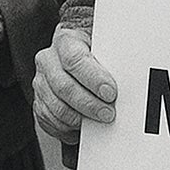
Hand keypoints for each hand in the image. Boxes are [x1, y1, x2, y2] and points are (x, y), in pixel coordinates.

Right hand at [33, 24, 117, 140]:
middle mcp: (48, 60)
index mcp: (65, 41)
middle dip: (89, 104)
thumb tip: (130, 74)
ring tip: (98, 123)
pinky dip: (66, 128)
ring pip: (55, 106)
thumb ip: (112, 58)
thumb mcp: (104, 45)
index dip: (93, 79)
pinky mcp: (39, 101)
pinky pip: (48, 119)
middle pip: (64, 87)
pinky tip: (81, 128)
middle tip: (108, 113)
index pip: (75, 59)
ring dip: (78, 119)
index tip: (110, 93)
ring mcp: (41, 82)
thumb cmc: (95, 50)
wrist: (77, 50)